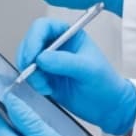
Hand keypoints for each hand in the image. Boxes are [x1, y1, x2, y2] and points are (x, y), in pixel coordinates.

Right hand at [16, 17, 135, 135]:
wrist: (108, 108)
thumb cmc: (106, 84)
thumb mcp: (89, 70)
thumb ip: (65, 62)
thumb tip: (41, 58)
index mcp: (69, 34)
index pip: (44, 27)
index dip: (34, 38)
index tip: (32, 55)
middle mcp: (56, 45)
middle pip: (30, 42)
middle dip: (28, 57)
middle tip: (31, 71)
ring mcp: (49, 62)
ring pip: (27, 59)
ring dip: (31, 73)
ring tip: (45, 85)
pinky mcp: (45, 77)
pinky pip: (30, 76)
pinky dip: (34, 83)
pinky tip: (48, 90)